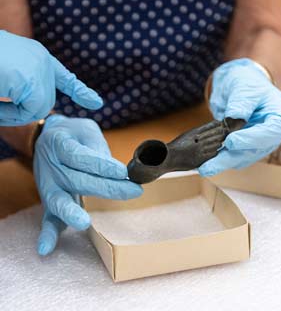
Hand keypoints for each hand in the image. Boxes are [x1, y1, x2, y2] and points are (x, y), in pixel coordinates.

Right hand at [0, 31, 102, 125]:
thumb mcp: (9, 74)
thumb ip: (25, 87)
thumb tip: (37, 106)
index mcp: (36, 56)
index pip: (64, 76)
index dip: (79, 91)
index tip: (96, 103)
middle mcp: (41, 60)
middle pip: (46, 100)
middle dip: (23, 110)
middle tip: (1, 104)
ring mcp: (38, 68)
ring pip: (39, 108)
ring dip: (13, 113)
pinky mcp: (31, 79)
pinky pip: (30, 110)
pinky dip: (10, 115)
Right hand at [34, 115, 142, 255]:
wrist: (50, 137)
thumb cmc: (74, 135)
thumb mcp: (87, 131)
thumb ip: (99, 150)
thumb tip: (118, 172)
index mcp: (60, 144)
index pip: (81, 157)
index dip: (102, 165)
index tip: (123, 173)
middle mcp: (51, 166)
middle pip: (77, 180)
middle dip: (107, 188)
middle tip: (133, 191)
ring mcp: (48, 185)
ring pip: (59, 200)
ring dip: (72, 212)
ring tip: (84, 222)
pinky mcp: (49, 200)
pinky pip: (47, 218)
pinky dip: (47, 234)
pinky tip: (47, 248)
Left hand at [199, 58, 280, 175]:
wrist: (239, 90)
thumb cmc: (246, 84)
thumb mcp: (244, 86)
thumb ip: (242, 101)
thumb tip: (235, 116)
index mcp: (279, 116)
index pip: (271, 132)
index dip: (251, 139)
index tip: (230, 141)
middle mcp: (270, 135)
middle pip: (253, 151)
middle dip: (229, 159)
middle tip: (209, 167)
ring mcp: (257, 145)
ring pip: (240, 158)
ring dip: (220, 163)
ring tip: (202, 167)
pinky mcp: (243, 149)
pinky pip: (231, 158)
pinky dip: (217, 160)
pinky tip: (204, 162)